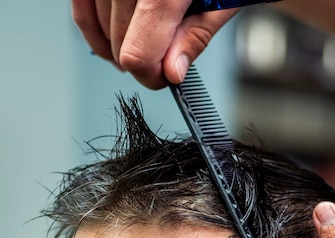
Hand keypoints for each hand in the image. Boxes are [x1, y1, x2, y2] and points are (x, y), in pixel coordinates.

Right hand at [71, 0, 236, 87]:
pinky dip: (96, 27)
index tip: (166, 76)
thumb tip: (173, 72)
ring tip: (146, 39)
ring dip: (120, 44)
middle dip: (144, 60)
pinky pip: (82, 7)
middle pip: (119, 45)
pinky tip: (114, 36)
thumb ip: (195, 34)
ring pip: (100, 29)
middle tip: (165, 56)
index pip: (137, 55)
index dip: (153, 75)